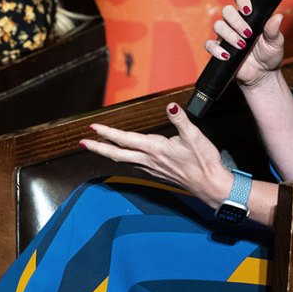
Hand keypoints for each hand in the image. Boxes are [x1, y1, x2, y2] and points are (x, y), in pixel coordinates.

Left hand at [80, 104, 233, 208]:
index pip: (125, 139)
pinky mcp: (157, 173)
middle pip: (117, 154)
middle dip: (98, 148)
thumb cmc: (203, 162)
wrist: (210, 185)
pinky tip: (124, 156)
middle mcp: (149, 160)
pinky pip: (134, 165)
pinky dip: (123, 158)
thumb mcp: (194, 135)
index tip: (92, 127)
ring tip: (98, 147)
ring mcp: (152, 168)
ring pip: (124, 160)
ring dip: (108, 153)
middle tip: (82, 143)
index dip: (107, 133)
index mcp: (155, 148)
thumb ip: (180, 119)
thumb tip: (170, 106)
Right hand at [204, 0, 285, 88]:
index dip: (242, 0)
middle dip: (236, 21)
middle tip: (248, 34)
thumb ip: (274, 30)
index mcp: (249, 16)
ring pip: (218, 26)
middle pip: (227, 11)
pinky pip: (210, 45)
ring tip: (241, 46)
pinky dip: (216, 50)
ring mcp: (226, 36)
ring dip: (229, 35)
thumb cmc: (269, 55)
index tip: (248, 10)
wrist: (262, 75)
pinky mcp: (219, 49)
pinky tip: (227, 55)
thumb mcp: (275, 43)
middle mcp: (235, 23)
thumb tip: (278, 16)